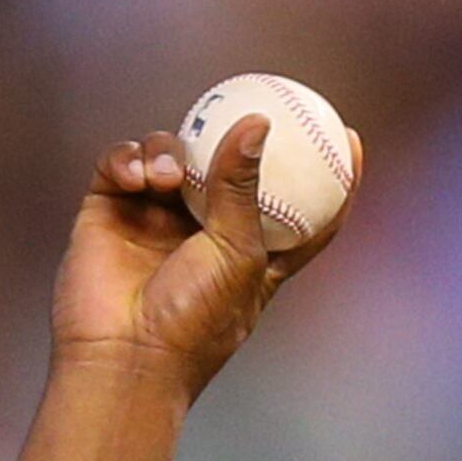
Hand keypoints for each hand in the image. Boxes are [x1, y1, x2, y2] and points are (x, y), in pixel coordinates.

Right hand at [49, 116, 359, 396]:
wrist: (123, 356)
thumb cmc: (192, 321)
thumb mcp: (237, 254)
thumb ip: (244, 187)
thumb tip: (259, 123)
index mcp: (251, 253)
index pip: (300, 209)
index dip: (330, 176)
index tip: (350, 137)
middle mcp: (204, 231)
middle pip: (227, 166)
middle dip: (236, 134)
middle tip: (249, 104)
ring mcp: (156, 218)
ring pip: (172, 155)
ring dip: (171, 151)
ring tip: (168, 176)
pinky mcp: (111, 210)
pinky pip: (124, 164)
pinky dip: (130, 159)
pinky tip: (137, 175)